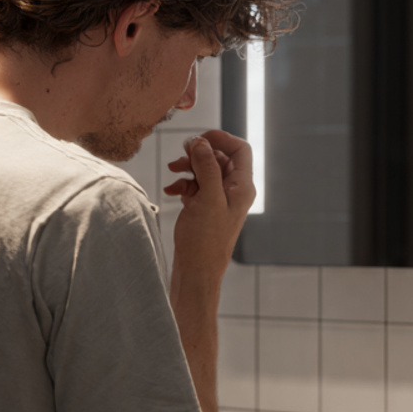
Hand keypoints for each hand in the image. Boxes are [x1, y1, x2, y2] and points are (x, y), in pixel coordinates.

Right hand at [162, 129, 255, 282]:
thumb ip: (207, 166)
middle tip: (181, 154)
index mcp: (242, 187)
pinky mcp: (204, 209)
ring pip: (205, 171)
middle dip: (199, 153)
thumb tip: (201, 142)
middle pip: (219, 158)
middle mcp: (233, 192)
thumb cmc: (205, 242)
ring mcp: (218, 201)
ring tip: (172, 170)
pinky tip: (171, 190)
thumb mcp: (207, 198)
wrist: (195, 272)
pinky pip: (195, 186)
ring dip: (188, 167)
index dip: (221, 138)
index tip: (199, 138)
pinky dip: (183, 183)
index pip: (240, 149)